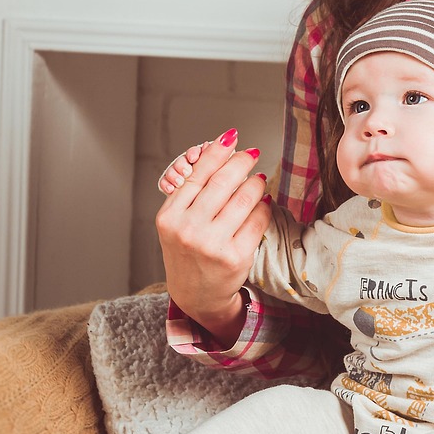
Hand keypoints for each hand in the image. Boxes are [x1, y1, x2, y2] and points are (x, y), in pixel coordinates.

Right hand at [155, 128, 270, 342]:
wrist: (196, 296)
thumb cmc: (188, 252)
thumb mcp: (177, 222)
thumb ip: (193, 191)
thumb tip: (223, 149)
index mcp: (169, 217)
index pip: (198, 174)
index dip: (218, 152)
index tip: (232, 137)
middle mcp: (188, 230)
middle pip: (223, 181)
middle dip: (242, 161)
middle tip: (252, 155)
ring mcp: (212, 245)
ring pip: (244, 198)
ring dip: (256, 183)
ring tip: (258, 179)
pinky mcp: (235, 257)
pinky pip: (258, 219)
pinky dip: (264, 206)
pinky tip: (263, 202)